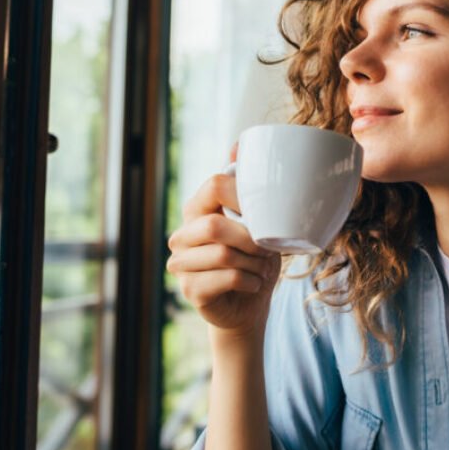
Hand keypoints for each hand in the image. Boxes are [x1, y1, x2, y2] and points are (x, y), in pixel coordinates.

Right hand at [166, 170, 281, 338]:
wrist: (248, 305)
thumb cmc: (252, 259)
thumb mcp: (256, 221)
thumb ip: (245, 188)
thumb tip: (238, 144)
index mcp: (196, 209)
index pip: (214, 185)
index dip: (243, 196)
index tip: (263, 214)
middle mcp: (182, 234)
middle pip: (215, 225)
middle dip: (250, 239)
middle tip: (267, 250)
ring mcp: (181, 263)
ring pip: (224, 254)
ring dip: (254, 263)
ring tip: (261, 268)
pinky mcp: (190, 289)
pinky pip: (228, 278)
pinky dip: (251, 281)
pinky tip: (253, 283)